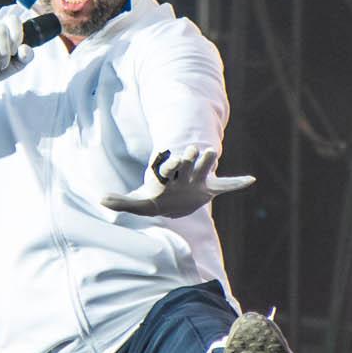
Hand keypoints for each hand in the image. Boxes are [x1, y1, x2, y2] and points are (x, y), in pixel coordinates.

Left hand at [100, 145, 253, 217]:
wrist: (172, 201)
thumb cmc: (154, 199)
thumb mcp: (138, 203)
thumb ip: (121, 201)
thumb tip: (100, 200)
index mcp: (167, 175)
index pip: (168, 166)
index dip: (168, 163)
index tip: (169, 159)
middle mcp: (183, 172)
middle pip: (187, 159)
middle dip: (189, 155)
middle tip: (192, 149)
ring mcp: (198, 178)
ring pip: (205, 165)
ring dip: (209, 160)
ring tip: (214, 152)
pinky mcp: (209, 188)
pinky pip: (226, 185)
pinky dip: (237, 183)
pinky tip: (251, 180)